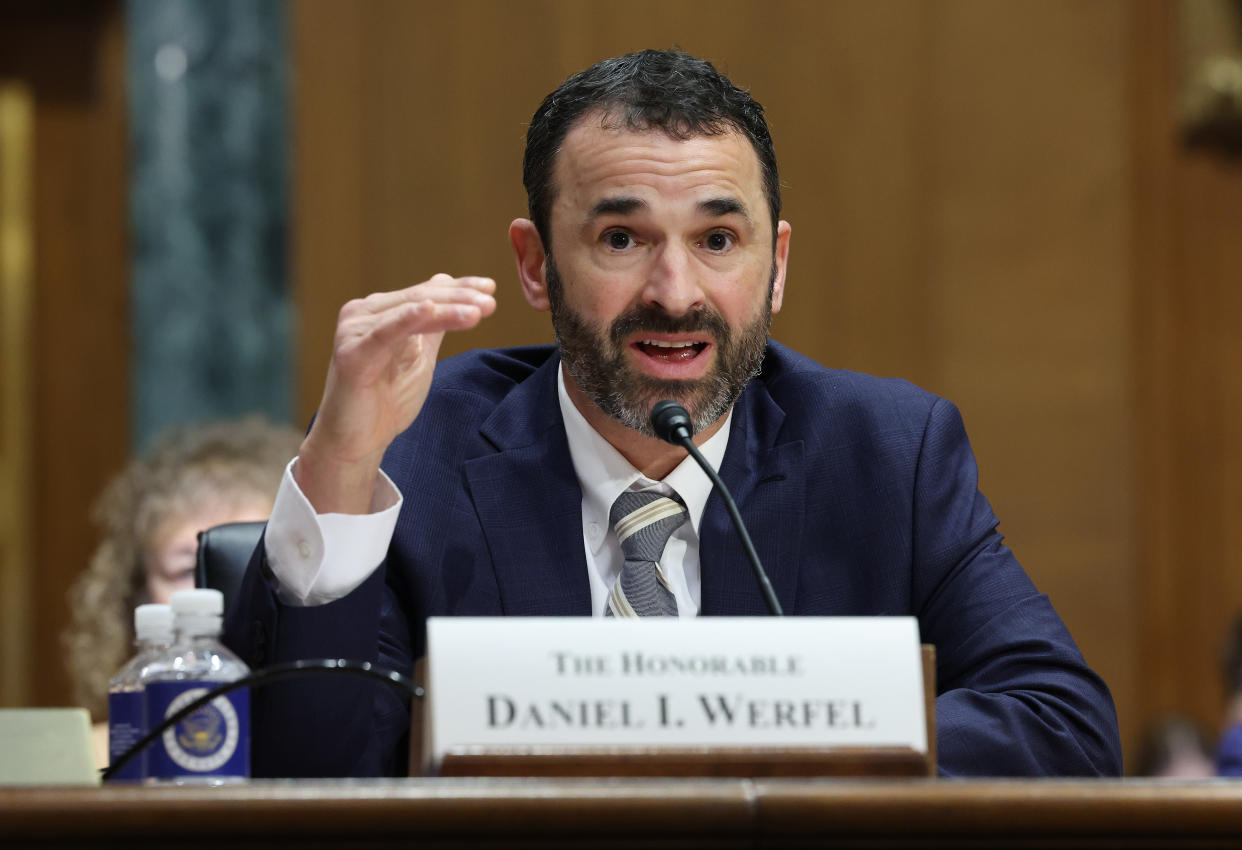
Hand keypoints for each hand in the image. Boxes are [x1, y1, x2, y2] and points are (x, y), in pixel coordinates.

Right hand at [296, 274, 495, 512]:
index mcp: (380, 311)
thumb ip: (432, 323)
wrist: (358, 441)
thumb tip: (445, 282)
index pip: (426, 292)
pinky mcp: (351, 354)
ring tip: (478, 311)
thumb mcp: (420, 355)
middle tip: (490, 303)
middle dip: (459, 299)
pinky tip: (428, 309)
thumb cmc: (386, 399)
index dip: (460, 287)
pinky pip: (383, 334)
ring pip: (409, 312)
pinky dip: (405, 319)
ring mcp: (354, 331)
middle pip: (420, 299)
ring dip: (446, 310)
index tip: (491, 287)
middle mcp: (363, 313)